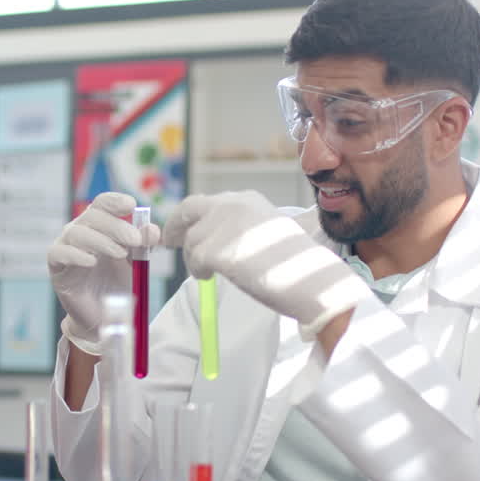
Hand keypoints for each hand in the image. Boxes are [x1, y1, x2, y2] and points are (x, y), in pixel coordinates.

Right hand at [48, 192, 158, 353]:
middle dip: (116, 226)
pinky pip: (60, 253)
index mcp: (99, 224)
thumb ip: (143, 244)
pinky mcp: (56, 266)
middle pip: (92, 216)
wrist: (103, 315)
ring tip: (120, 253)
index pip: (103, 203)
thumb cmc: (117, 282)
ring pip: (77, 233)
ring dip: (101, 241)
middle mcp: (79, 230)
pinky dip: (76, 255)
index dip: (115, 201)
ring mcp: (65, 246)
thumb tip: (152, 229)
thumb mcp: (135, 261)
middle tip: (135, 240)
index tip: (131, 205)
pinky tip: (92, 262)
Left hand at [162, 191, 369, 335]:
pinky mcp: (217, 248)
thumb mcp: (265, 233)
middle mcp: (233, 204)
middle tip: (169, 243)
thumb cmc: (294, 264)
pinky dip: (199, 271)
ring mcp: (224, 225)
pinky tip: (211, 277)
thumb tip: (208, 240)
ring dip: (194, 260)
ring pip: (191, 242)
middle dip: (175, 227)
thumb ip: (238, 229)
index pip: (204, 203)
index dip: (186, 218)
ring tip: (209, 274)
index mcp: (246, 200)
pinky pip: (194, 260)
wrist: (311, 280)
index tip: (177, 232)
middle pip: (188, 211)